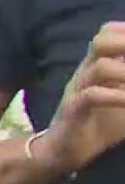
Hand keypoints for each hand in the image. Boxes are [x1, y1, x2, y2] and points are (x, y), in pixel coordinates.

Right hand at [35, 21, 124, 173]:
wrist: (66, 151)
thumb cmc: (102, 124)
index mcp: (99, 65)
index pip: (109, 33)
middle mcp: (86, 72)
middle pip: (101, 41)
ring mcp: (78, 90)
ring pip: (100, 67)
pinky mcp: (73, 111)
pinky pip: (92, 96)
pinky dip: (117, 96)